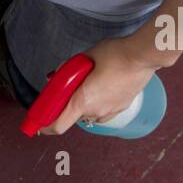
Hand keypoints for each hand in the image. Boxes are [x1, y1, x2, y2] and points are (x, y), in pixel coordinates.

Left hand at [37, 39, 156, 134]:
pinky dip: (96, 105)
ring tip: (85, 86)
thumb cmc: (114, 54)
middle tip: (65, 91)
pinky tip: (99, 89)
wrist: (142, 56)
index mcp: (83, 100)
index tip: (39, 126)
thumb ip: (69, 69)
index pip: (59, 125)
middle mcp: (96, 111)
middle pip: (74, 118)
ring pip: (89, 115)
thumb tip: (56, 76)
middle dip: (66, 107)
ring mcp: (111, 111)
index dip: (46, 127)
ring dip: (82, 106)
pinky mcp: (122, 107)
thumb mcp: (85, 57)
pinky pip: (103, 112)